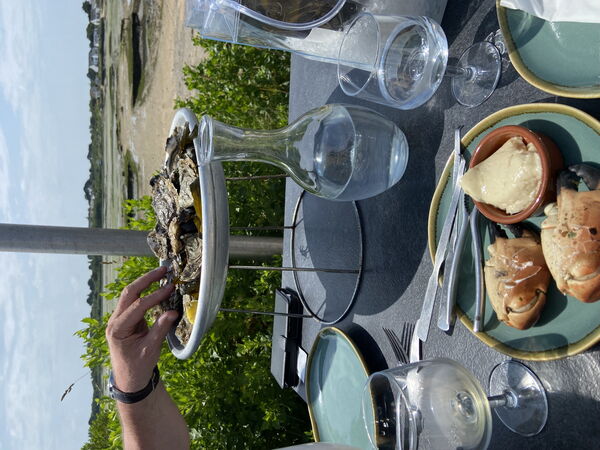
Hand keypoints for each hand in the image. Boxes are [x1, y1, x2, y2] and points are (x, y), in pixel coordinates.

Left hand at [106, 266, 177, 391]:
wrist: (129, 379)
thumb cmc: (138, 366)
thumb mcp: (150, 349)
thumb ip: (160, 329)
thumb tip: (173, 312)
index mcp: (118, 329)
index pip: (137, 306)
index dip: (155, 296)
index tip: (170, 288)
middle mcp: (115, 321)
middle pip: (129, 293)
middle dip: (146, 280)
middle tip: (163, 270)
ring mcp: (118, 319)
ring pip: (130, 294)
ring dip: (145, 283)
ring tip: (161, 273)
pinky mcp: (125, 319)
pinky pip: (134, 301)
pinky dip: (145, 291)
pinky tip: (156, 286)